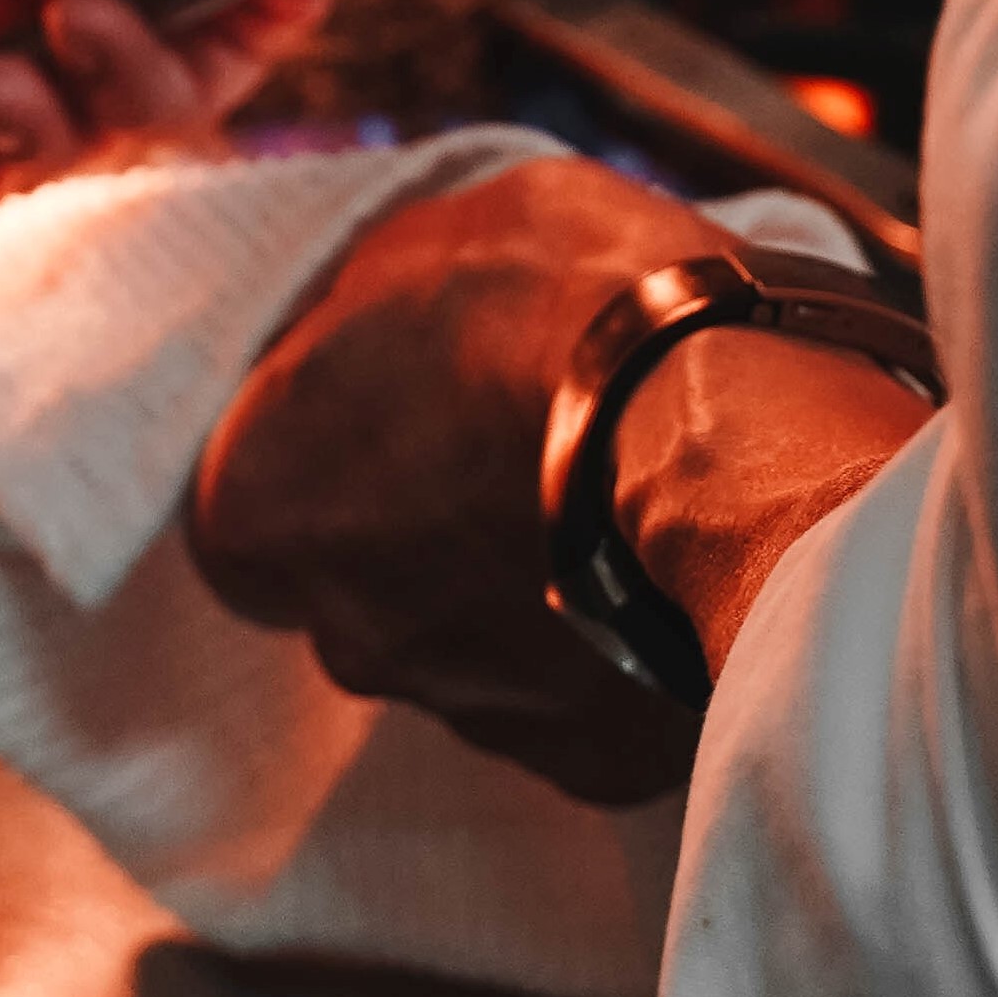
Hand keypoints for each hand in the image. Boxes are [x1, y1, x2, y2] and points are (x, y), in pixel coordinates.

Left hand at [183, 159, 929, 803]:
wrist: (744, 439)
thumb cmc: (565, 306)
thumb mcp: (435, 231)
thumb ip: (365, 304)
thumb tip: (362, 323)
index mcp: (259, 508)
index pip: (252, 506)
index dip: (324, 457)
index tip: (394, 414)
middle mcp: (341, 635)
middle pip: (362, 591)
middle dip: (426, 534)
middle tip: (515, 455)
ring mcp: (466, 710)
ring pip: (473, 654)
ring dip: (522, 595)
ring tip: (613, 511)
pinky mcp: (587, 765)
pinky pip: (584, 708)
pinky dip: (617, 658)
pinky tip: (670, 583)